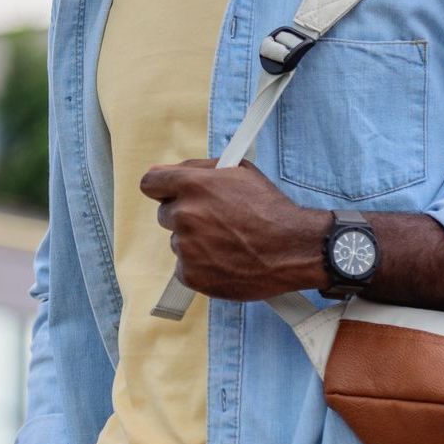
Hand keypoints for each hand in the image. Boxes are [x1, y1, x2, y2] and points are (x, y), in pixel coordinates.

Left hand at [138, 158, 325, 301]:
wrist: (292, 249)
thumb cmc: (269, 209)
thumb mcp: (239, 171)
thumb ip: (199, 168)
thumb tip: (170, 171)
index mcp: (192, 185)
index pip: (150, 182)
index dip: (162, 187)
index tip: (169, 193)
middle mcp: (184, 215)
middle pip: (165, 213)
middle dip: (185, 214)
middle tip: (214, 220)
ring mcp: (186, 247)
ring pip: (178, 241)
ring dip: (194, 241)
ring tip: (227, 242)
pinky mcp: (191, 275)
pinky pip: (184, 267)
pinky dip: (200, 265)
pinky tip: (224, 260)